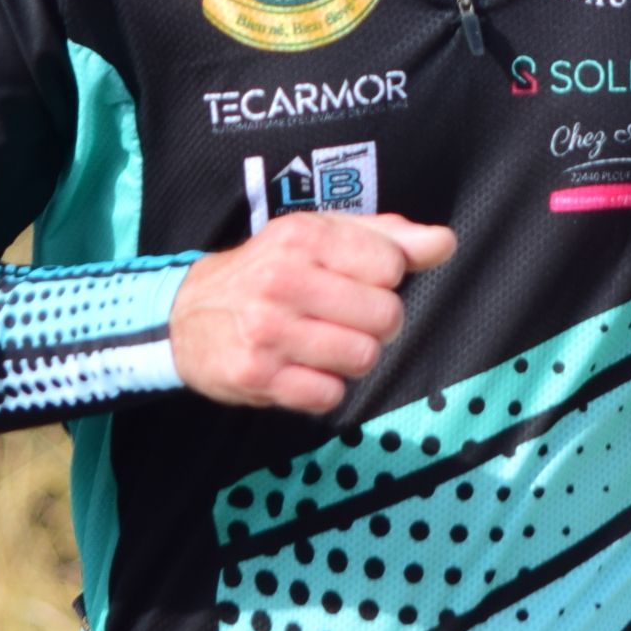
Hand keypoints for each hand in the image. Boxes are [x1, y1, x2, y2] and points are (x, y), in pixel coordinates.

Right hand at [170, 212, 456, 415]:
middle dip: (377, 323)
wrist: (186, 315)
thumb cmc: (269, 270)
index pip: (390, 265)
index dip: (385, 278)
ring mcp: (268, 331)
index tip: (360, 281)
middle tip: (348, 319)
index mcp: (304, 236)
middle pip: (385, 316)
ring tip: (326, 344)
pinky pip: (329, 395)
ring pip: (363, 358)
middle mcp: (283, 280)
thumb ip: (387, 237)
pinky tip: (304, 369)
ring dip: (353, 357)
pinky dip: (325, 388)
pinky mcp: (256, 376)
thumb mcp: (321, 236)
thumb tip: (444, 242)